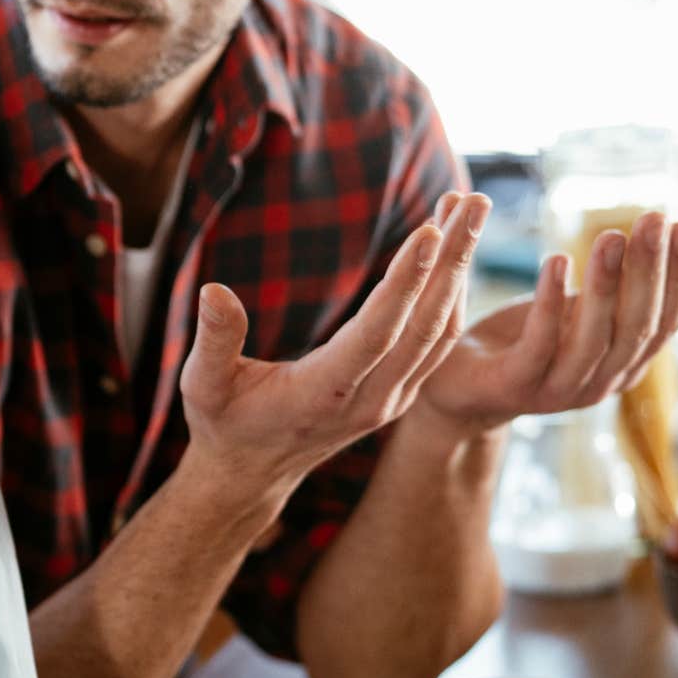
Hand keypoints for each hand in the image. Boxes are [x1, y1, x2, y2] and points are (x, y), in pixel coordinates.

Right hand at [178, 194, 486, 495]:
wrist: (251, 475)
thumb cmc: (223, 423)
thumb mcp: (203, 385)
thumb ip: (214, 340)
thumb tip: (213, 291)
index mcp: (323, 393)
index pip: (377, 333)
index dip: (405, 283)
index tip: (430, 231)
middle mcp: (370, 400)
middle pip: (425, 324)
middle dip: (451, 260)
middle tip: (474, 202)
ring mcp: (391, 400)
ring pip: (441, 331)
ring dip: (459, 270)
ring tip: (471, 212)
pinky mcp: (398, 394)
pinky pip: (437, 341)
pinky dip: (451, 293)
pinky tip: (454, 252)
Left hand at [414, 193, 677, 438]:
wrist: (455, 387)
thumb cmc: (518, 340)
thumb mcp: (572, 311)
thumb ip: (610, 285)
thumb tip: (653, 226)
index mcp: (624, 364)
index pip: (666, 320)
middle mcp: (602, 382)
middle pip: (639, 327)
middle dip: (650, 270)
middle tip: (652, 219)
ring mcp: (560, 390)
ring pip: (596, 337)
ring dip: (606, 283)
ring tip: (611, 235)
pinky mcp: (516, 385)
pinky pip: (540, 342)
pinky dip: (551, 300)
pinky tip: (557, 260)